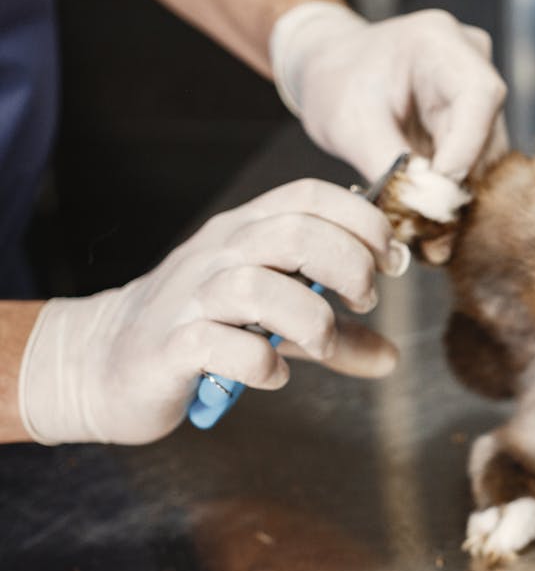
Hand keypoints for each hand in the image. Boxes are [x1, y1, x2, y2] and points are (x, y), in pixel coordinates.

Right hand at [19, 179, 409, 445]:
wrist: (105, 361)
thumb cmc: (202, 331)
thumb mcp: (278, 324)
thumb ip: (336, 336)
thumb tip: (392, 357)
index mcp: (248, 230)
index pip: (311, 195)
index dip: (363, 222)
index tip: (389, 263)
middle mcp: (219, 253)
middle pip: (296, 233)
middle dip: (349, 268)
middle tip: (362, 303)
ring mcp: (191, 297)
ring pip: (259, 286)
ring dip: (311, 321)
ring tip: (323, 343)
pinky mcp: (171, 346)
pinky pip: (222, 345)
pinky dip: (262, 365)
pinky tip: (274, 375)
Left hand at [270, 2, 507, 222]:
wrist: (332, 72)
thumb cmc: (337, 82)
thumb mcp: (350, 124)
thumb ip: (389, 165)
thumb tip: (424, 210)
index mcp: (440, 42)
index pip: (479, 97)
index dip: (466, 149)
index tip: (438, 193)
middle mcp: (472, 61)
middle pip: (487, 131)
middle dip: (457, 180)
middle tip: (426, 223)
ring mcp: (477, 90)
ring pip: (487, 153)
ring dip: (455, 190)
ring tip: (420, 220)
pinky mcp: (475, 119)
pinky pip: (476, 161)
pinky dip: (451, 187)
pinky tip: (424, 205)